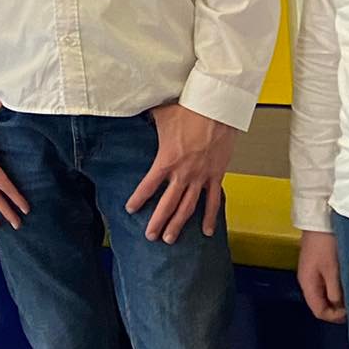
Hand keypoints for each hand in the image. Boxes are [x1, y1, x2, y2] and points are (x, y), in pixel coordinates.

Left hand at [128, 102, 236, 242]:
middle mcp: (183, 173)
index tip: (130, 209)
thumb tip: (131, 111)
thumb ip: (146, 119)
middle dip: (158, 221)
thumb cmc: (188, 110)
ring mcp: (201, 176)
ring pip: (189, 207)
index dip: (139, 199)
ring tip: (170, 238)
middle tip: (150, 236)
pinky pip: (214, 201)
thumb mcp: (160, 114)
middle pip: (168, 204)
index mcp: (166, 160)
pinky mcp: (217, 175)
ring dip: (179, 224)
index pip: (148, 185)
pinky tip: (207, 231)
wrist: (217, 109)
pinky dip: (210, 217)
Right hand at [296, 229, 345, 322]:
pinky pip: (328, 286)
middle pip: (322, 305)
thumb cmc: (325, 245)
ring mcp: (313, 274)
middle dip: (339, 309)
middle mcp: (308, 282)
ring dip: (339, 298)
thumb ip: (335, 292)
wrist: (319, 220)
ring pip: (326, 295)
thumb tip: (341, 310)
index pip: (319, 312)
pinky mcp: (319, 267)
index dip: (336, 316)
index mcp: (307, 285)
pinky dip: (338, 288)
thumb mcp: (332, 270)